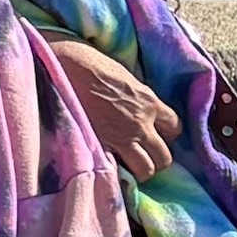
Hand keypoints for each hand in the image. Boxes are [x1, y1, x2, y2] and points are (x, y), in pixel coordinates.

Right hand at [42, 32, 177, 187]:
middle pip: (165, 156)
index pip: (175, 127)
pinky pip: (120, 171)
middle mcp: (141, 123)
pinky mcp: (101, 146)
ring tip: (127, 165)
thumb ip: (136, 96)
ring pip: (147, 169)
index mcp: (149, 102)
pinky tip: (110, 168)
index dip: (166, 134)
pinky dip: (118, 174)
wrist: (62, 67)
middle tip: (142, 154)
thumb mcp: (123, 75)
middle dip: (156, 158)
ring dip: (140, 169)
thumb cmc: (89, 63)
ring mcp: (122, 137)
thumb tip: (137, 104)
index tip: (154, 134)